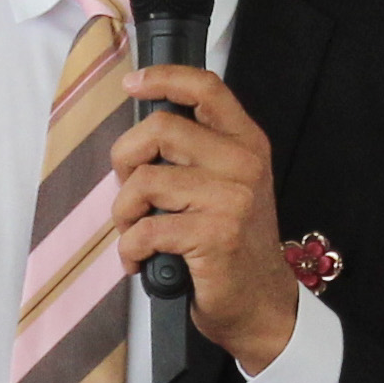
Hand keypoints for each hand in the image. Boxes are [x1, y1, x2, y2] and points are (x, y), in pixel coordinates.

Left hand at [109, 64, 295, 371]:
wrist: (260, 304)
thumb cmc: (231, 246)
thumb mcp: (226, 187)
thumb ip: (194, 156)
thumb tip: (138, 138)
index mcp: (246, 143)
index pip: (207, 88)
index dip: (164, 78)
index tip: (133, 84)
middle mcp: (243, 163)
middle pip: (160, 129)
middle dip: (125, 160)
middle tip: (130, 193)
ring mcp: (232, 199)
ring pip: (145, 181)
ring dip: (123, 213)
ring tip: (134, 233)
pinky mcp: (215, 235)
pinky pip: (145, 228)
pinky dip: (129, 248)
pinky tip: (139, 260)